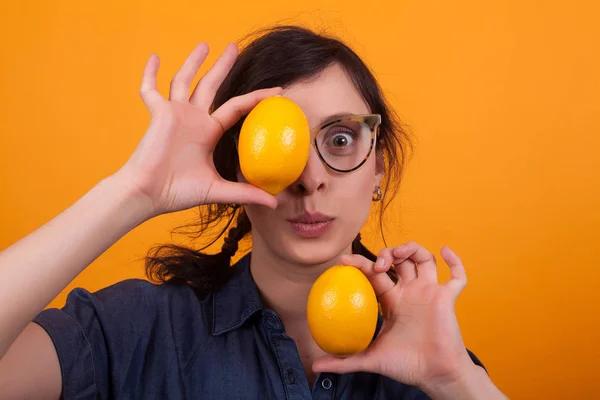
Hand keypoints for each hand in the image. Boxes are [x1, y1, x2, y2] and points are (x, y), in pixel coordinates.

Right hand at [117, 42, 280, 216]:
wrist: (149, 194)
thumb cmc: (179, 192)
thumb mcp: (218, 190)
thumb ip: (245, 193)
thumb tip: (275, 204)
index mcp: (208, 132)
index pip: (236, 107)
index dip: (256, 98)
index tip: (276, 91)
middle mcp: (193, 119)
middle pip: (210, 85)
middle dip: (222, 66)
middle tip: (234, 47)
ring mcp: (174, 114)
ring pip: (184, 80)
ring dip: (193, 62)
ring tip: (204, 44)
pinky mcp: (157, 114)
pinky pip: (150, 90)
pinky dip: (150, 74)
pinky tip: (155, 57)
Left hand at [313, 242, 477, 391]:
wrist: (435, 375)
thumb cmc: (406, 366)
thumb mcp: (370, 359)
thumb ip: (344, 361)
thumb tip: (314, 366)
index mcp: (392, 301)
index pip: (374, 274)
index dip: (360, 263)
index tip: (344, 260)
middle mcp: (410, 292)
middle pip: (399, 260)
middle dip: (387, 253)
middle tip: (378, 265)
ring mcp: (430, 292)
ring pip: (424, 259)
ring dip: (412, 249)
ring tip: (400, 254)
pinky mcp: (448, 298)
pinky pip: (457, 276)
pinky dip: (454, 261)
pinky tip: (445, 250)